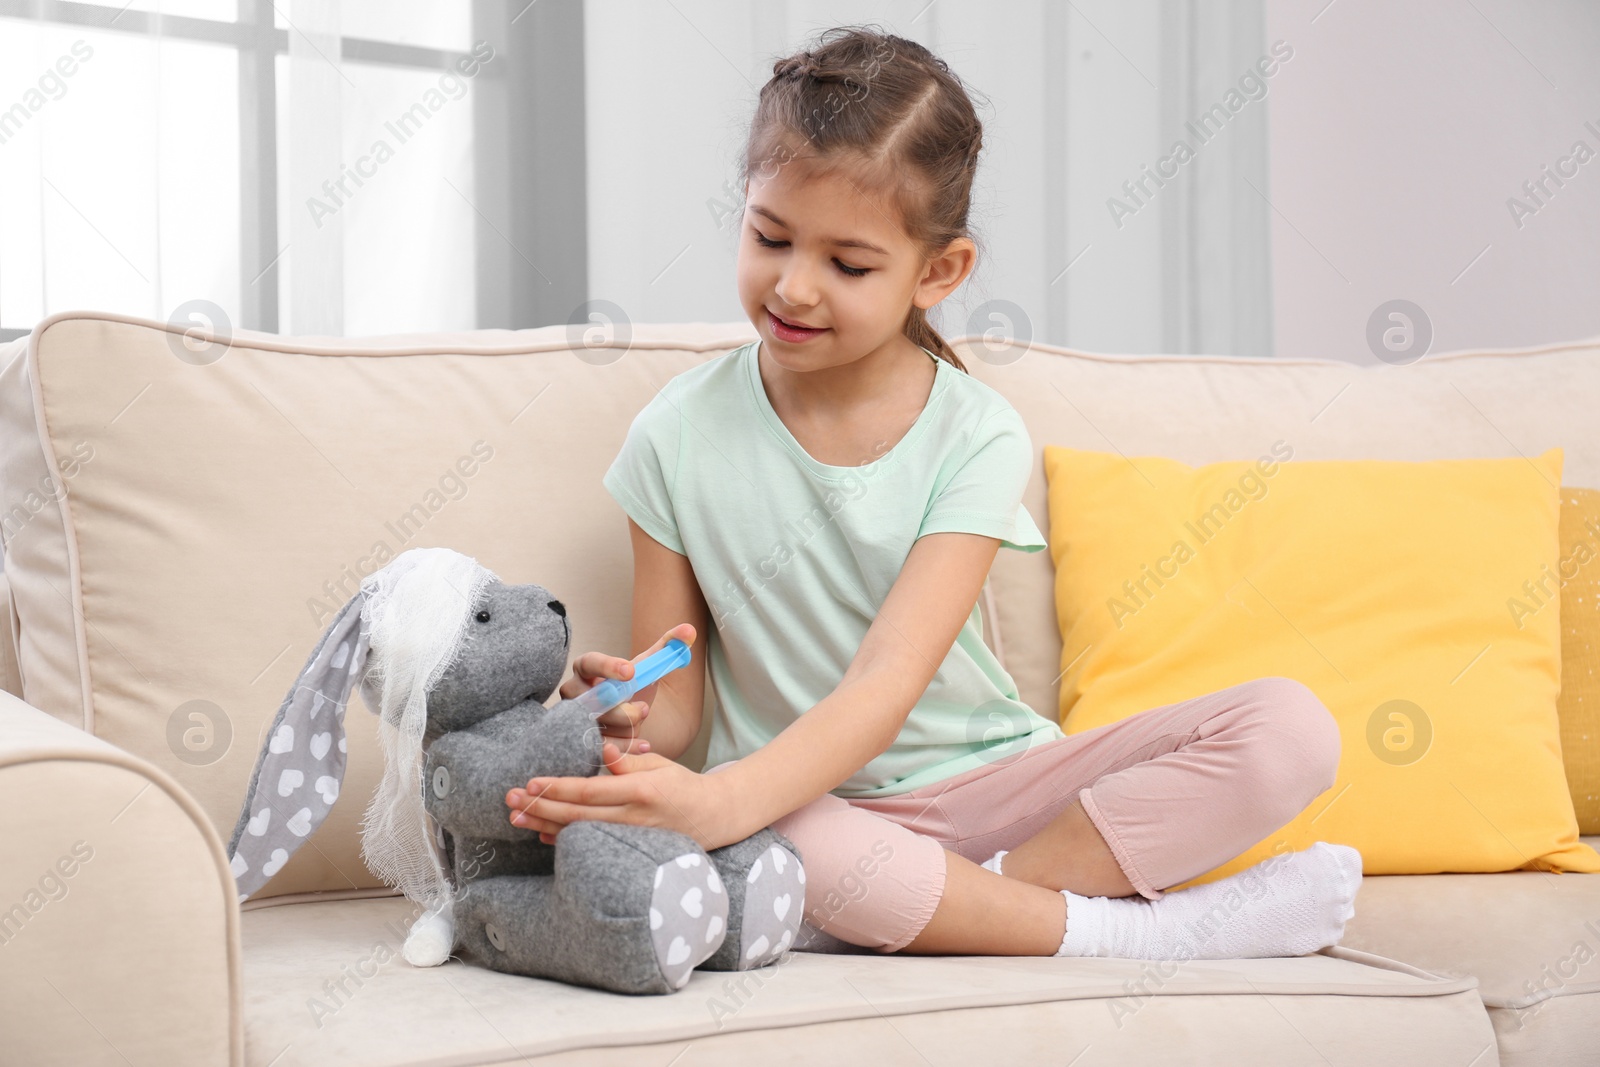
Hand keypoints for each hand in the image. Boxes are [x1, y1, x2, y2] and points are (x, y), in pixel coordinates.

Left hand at [505, 741, 732, 849]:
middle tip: (510, 801)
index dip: (558, 789)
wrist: (712, 818)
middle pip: (577, 815)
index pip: (590, 790)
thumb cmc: (683, 786)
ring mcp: (629, 839)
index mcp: (641, 791)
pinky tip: (541, 834)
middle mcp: (634, 819)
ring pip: (579, 834)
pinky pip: (590, 845)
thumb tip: (601, 749)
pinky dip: (563, 840)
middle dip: (540, 808)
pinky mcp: (627, 850)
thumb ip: (629, 760)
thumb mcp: (660, 765)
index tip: (530, 783)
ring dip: (544, 826)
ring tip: (516, 818)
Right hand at [560, 623, 695, 755]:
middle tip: (644, 709)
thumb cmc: (632, 684)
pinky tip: (644, 744)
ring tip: (643, 721)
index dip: (608, 666)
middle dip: (619, 707)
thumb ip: (668, 646)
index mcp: (586, 667)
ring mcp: (574, 718)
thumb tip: (689, 630)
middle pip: (590, 700)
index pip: (590, 662)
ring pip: (595, 725)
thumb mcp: (649, 665)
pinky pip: (600, 747)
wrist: (628, 712)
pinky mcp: (582, 741)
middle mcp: (574, 692)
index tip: (631, 671)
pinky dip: (624, 747)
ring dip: (624, 726)